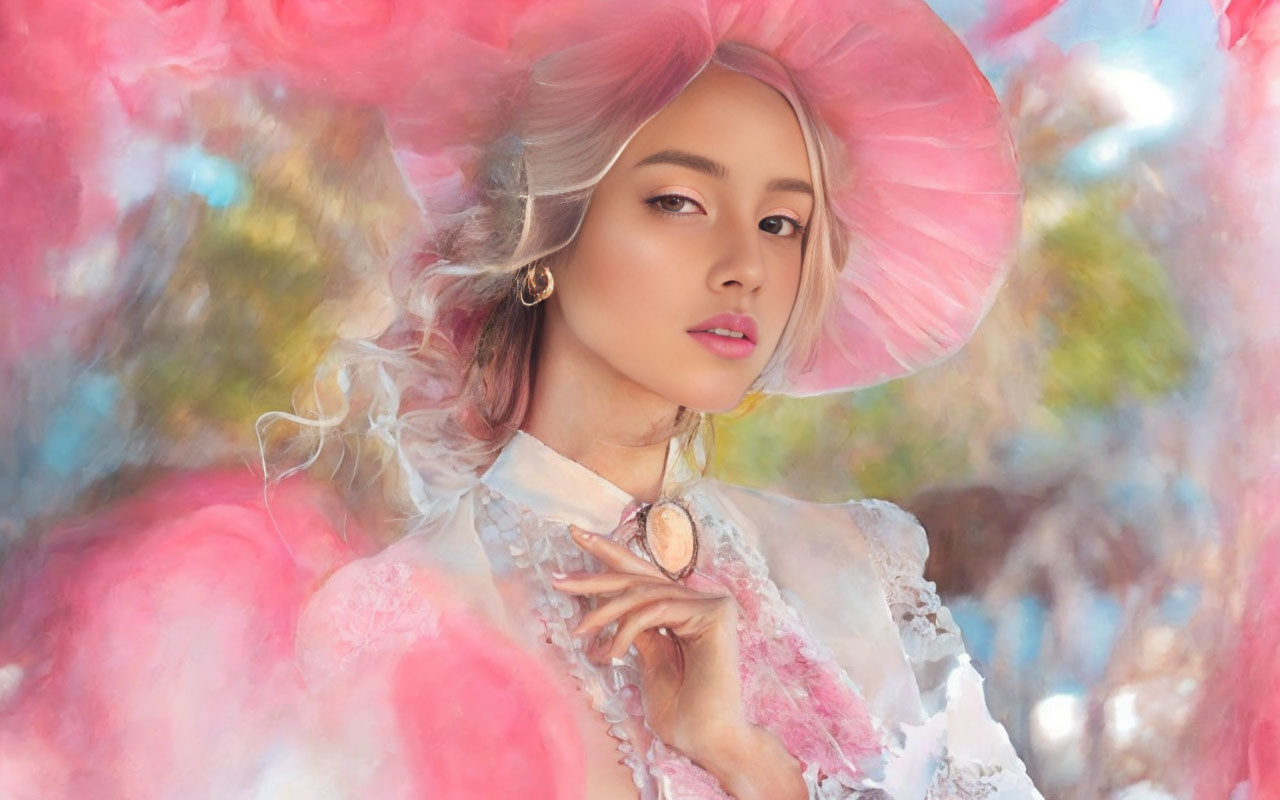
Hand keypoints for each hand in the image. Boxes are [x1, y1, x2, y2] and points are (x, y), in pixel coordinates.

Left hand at [552, 524, 744, 758]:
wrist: (708, 741)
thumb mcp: (649, 659)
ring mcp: (712, 603)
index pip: (643, 578)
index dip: (608, 555)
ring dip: (603, 613)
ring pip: (642, 593)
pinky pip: (655, 609)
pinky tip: (608, 652)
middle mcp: (702, 600)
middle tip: (557, 577)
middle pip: (639, 577)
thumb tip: (607, 602)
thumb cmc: (681, 712)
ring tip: (577, 632)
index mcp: (687, 610)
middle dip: (594, 576)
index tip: (575, 536)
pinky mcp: (716, 612)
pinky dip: (626, 629)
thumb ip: (637, 628)